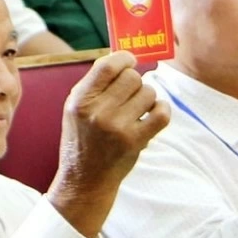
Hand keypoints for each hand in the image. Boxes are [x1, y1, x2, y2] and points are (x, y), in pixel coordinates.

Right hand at [49, 51, 170, 237]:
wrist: (85, 178)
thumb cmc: (81, 138)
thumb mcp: (74, 108)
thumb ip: (94, 84)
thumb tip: (122, 58)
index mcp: (79, 101)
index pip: (107, 66)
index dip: (124, 58)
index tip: (129, 61)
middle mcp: (98, 112)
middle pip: (132, 77)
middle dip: (135, 82)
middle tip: (129, 94)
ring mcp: (118, 128)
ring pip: (148, 92)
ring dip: (147, 97)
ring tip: (137, 109)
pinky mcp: (136, 141)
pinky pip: (162, 112)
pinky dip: (162, 108)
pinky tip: (153, 112)